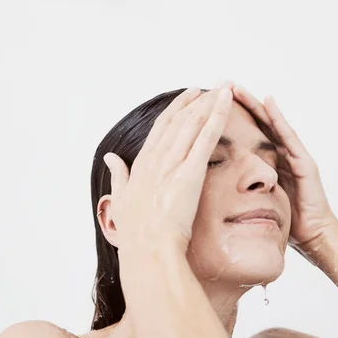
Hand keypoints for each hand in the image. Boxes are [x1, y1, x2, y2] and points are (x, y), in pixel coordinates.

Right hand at [103, 87, 233, 256]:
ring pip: (193, 123)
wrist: (148, 249)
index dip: (176, 109)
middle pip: (178, 119)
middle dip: (195, 101)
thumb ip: (119, 175)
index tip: (188, 97)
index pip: (162, 127)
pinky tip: (226, 103)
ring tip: (224, 90)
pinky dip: (217, 117)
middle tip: (209, 87)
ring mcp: (172, 163)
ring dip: (209, 103)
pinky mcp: (189, 172)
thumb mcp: (122, 200)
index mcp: (142, 164)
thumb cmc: (137, 233)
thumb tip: (111, 157)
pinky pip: (206, 138)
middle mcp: (156, 158)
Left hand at [232, 85, 337, 257]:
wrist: (314, 238)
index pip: (248, 136)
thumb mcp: (260, 203)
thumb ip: (245, 192)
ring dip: (256, 105)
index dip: (231, 120)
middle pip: (258, 124)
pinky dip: (279, 118)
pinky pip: (290, 136)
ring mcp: (295, 157)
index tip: (212, 105)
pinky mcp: (305, 163)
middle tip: (221, 86)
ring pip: (272, 124)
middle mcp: (282, 156)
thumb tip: (215, 191)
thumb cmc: (289, 223)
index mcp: (269, 164)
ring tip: (238, 89)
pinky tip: (268, 103)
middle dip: (241, 105)